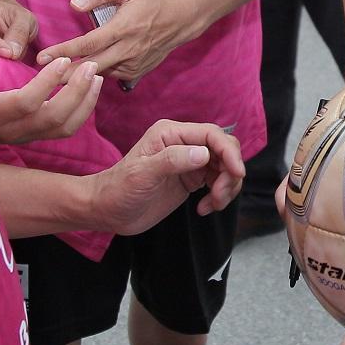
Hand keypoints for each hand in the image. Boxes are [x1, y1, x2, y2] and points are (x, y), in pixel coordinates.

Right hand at [0, 13, 100, 145]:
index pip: (25, 102)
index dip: (46, 83)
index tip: (62, 59)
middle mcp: (10, 130)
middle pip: (52, 119)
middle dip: (77, 92)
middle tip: (91, 66)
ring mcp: (24, 136)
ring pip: (63, 128)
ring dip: (85, 103)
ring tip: (97, 76)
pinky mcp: (33, 136)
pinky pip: (63, 129)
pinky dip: (82, 111)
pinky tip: (90, 90)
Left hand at [39, 0, 198, 83]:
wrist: (182, 19)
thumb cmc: (152, 1)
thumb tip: (74, 4)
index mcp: (124, 28)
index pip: (88, 43)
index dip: (64, 51)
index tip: (43, 56)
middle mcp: (128, 50)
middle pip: (89, 67)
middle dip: (63, 73)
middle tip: (40, 75)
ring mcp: (133, 64)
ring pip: (99, 74)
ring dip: (77, 77)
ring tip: (54, 77)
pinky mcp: (136, 72)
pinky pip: (110, 75)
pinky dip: (95, 75)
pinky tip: (82, 72)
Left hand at [98, 120, 245, 233]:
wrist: (107, 211)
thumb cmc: (118, 190)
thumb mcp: (142, 174)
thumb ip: (172, 160)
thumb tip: (202, 154)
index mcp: (171, 134)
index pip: (212, 134)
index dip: (229, 152)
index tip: (237, 173)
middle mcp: (183, 143)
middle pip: (224, 150)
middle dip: (230, 173)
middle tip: (219, 196)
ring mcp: (189, 161)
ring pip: (225, 167)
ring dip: (226, 187)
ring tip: (212, 205)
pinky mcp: (191, 179)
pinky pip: (218, 182)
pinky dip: (219, 196)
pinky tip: (204, 208)